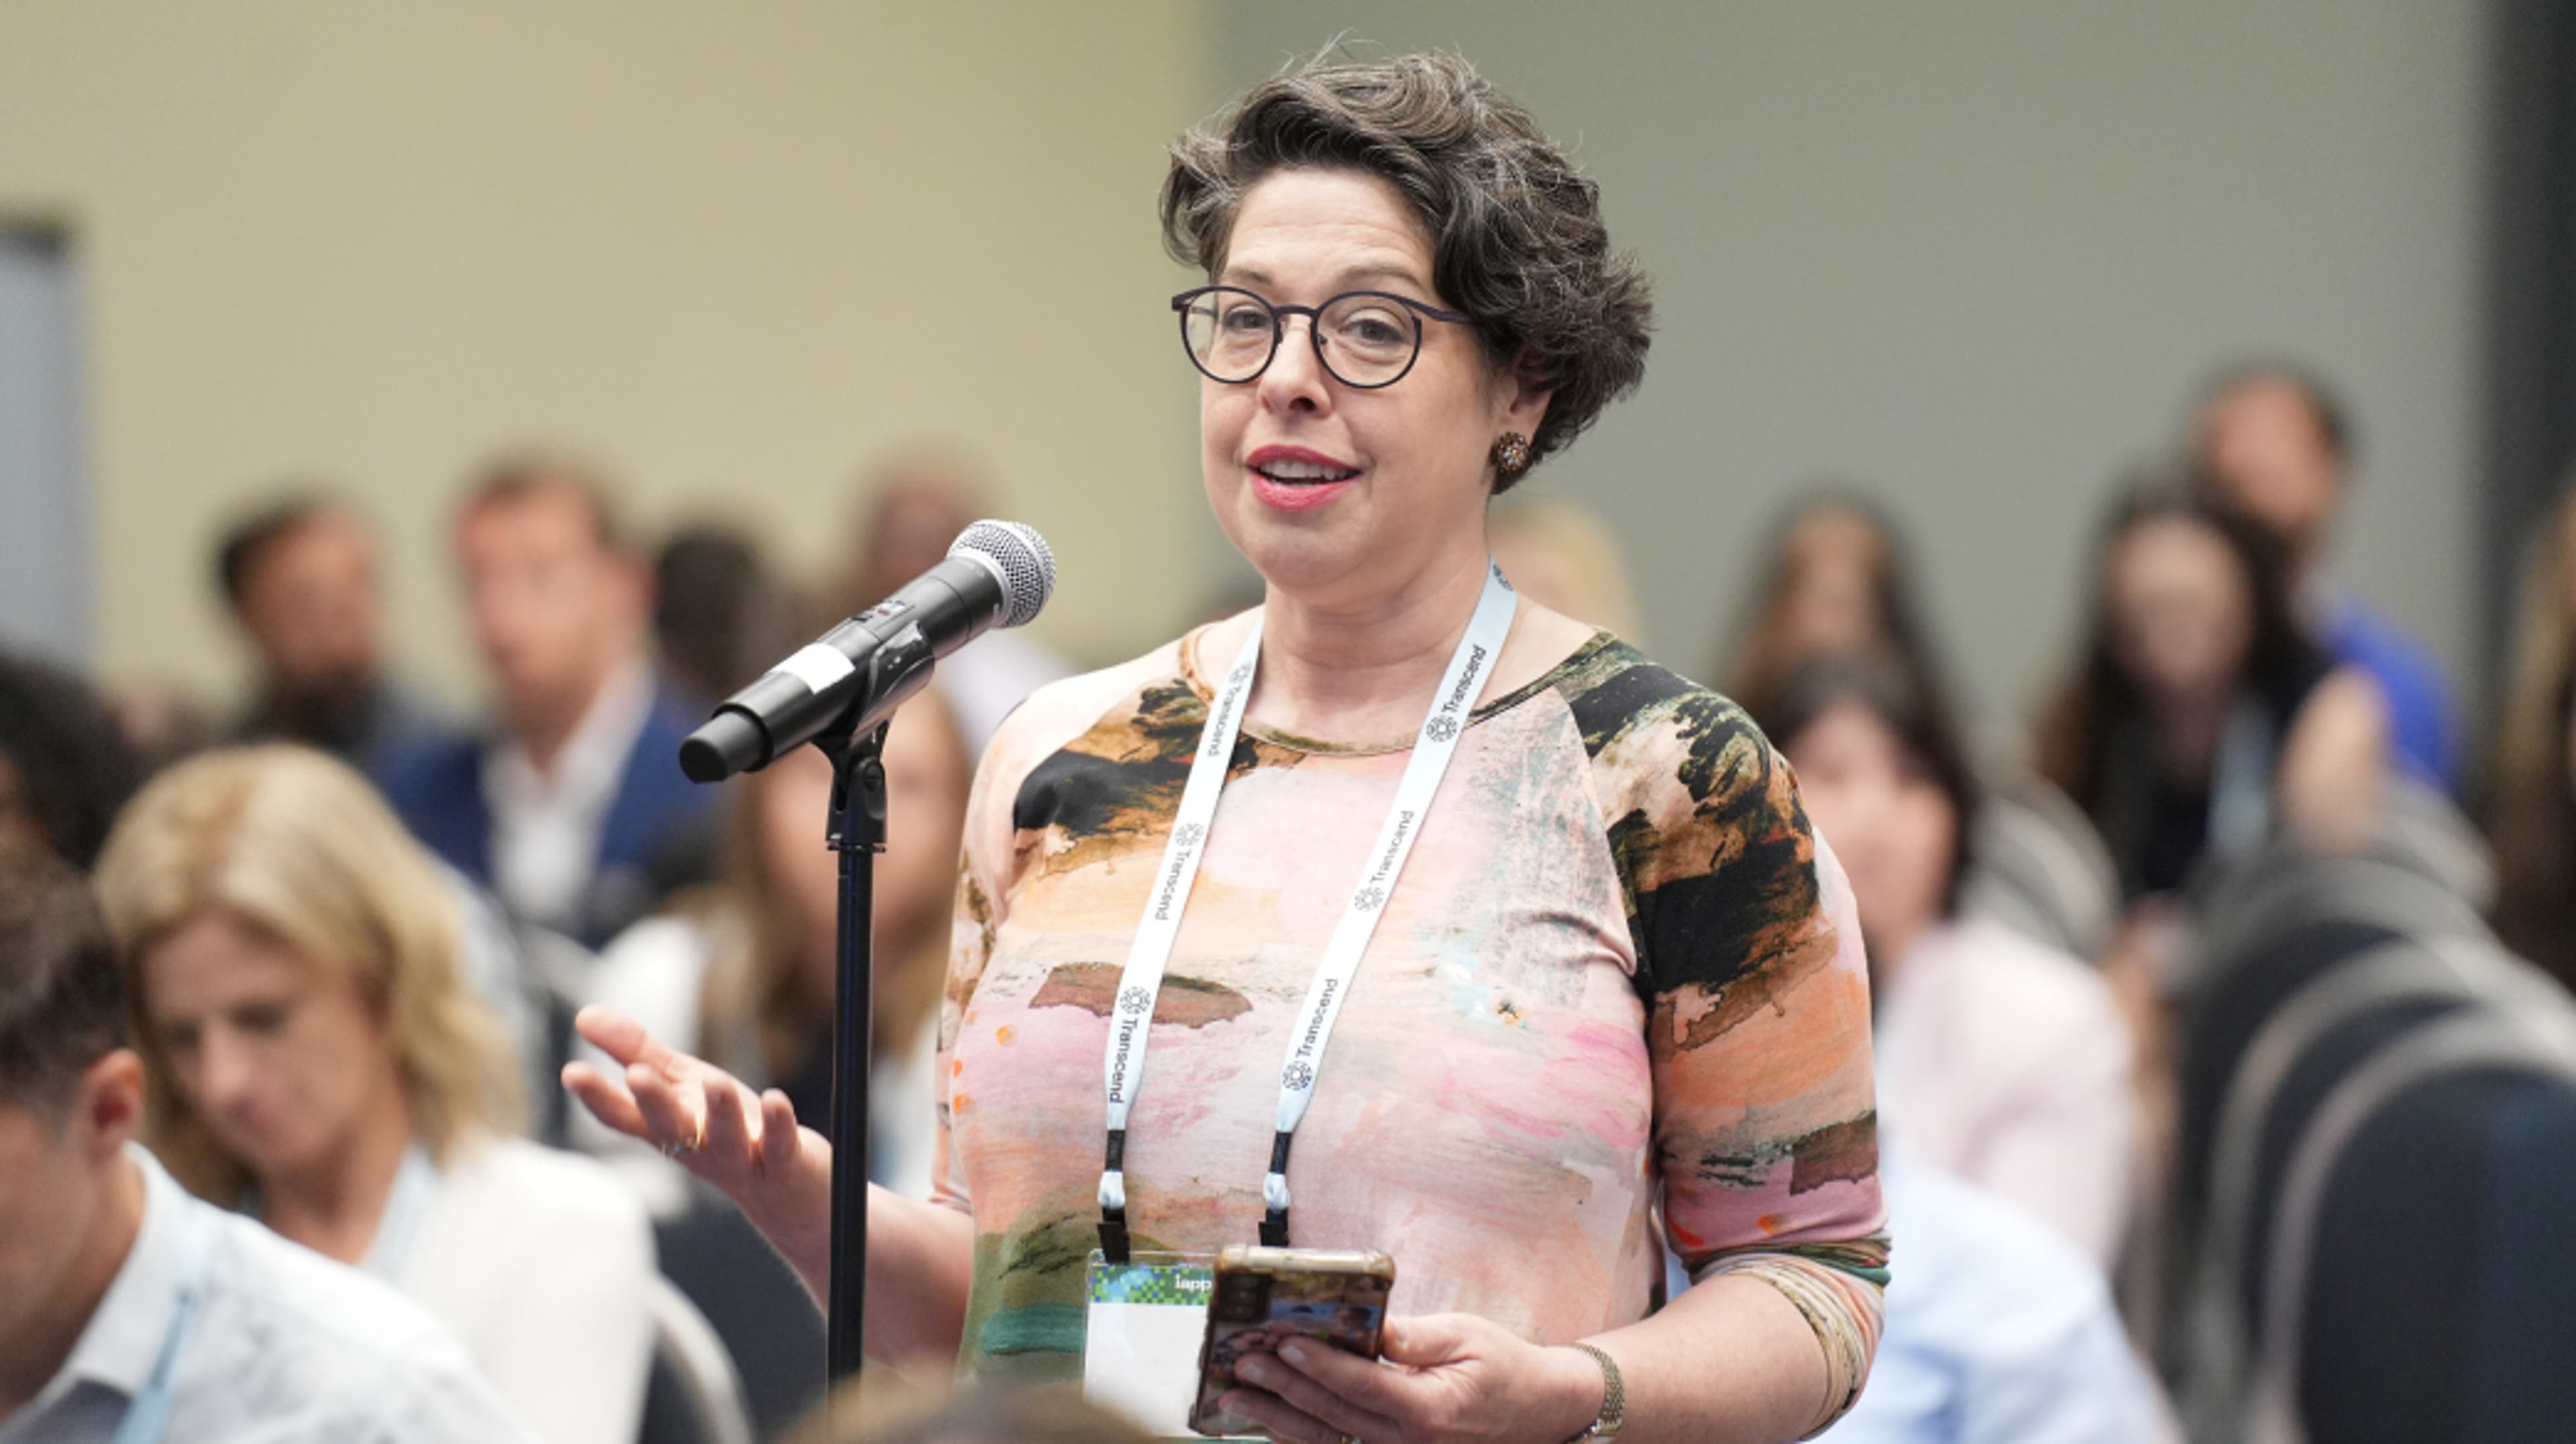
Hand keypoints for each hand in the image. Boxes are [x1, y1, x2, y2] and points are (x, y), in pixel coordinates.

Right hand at [560, 1005, 828, 1246]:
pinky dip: (778, 1124)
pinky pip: (779, 1146)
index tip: (571, 1071)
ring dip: (719, 1113)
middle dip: (652, 1103)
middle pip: (669, 1128)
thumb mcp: (679, 1084)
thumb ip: (634, 1052)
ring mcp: (738, 1159)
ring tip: (716, 1081)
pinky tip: (775, 1099)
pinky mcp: (783, 1164)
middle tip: (636, 1075)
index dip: (597, 1097)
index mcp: (666, 1127)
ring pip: (724, 1140)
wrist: (785, 1189)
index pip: (624, 1116)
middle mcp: (696, 1147)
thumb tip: (583, 1014)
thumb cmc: (720, 1126)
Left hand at [1221, 1313, 1606, 1443]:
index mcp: (1431, 1410)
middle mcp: (1410, 1442)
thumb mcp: (1467, 1337)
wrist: (1538, 1411)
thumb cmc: (1504, 1367)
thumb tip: (1370, 1325)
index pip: (1364, 1387)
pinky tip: (1268, 1417)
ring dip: (1279, 1417)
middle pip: (1334, 1417)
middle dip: (1284, 1388)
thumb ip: (1415, 1336)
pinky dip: (1300, 1433)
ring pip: (1328, 1439)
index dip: (1322, 1366)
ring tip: (1237, 1394)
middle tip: (1244, 1362)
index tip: (1285, 1343)